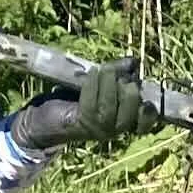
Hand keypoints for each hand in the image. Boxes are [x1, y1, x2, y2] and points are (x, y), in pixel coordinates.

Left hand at [12, 60, 160, 150]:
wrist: (42, 118)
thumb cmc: (73, 98)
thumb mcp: (101, 83)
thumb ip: (118, 72)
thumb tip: (134, 61)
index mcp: (123, 120)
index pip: (146, 123)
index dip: (149, 111)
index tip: (145, 93)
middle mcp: (115, 130)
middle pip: (131, 113)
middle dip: (127, 89)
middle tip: (116, 72)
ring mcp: (99, 130)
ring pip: (111, 109)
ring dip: (109, 84)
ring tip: (103, 68)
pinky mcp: (83, 124)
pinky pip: (92, 105)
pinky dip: (93, 86)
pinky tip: (91, 73)